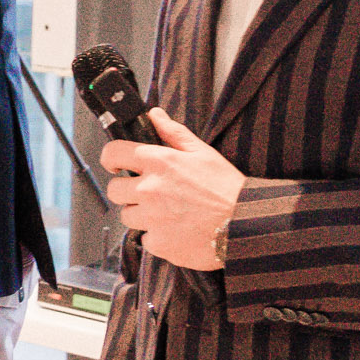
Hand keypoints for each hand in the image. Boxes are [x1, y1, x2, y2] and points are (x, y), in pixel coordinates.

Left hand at [102, 108, 245, 270]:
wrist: (247, 226)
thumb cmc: (227, 188)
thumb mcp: (203, 153)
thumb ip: (174, 133)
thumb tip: (154, 115)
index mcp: (159, 162)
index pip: (113, 153)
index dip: (111, 158)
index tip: (115, 164)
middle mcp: (150, 189)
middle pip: (114, 189)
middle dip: (127, 191)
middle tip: (149, 194)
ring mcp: (152, 218)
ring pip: (127, 216)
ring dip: (141, 215)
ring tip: (169, 214)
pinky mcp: (159, 243)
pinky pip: (145, 239)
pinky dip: (158, 238)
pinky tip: (177, 231)